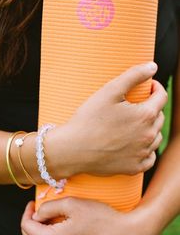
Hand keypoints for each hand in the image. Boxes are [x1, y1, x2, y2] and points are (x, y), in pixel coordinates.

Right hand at [48, 62, 166, 176]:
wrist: (72, 150)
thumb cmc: (88, 119)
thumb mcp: (109, 91)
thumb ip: (133, 75)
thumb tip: (152, 66)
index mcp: (145, 115)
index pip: (161, 96)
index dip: (155, 88)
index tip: (147, 87)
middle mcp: (148, 136)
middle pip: (159, 117)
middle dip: (151, 107)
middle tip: (135, 105)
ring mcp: (142, 154)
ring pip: (155, 137)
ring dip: (150, 128)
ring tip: (133, 124)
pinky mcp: (134, 168)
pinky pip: (149, 158)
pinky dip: (146, 150)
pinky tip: (134, 144)